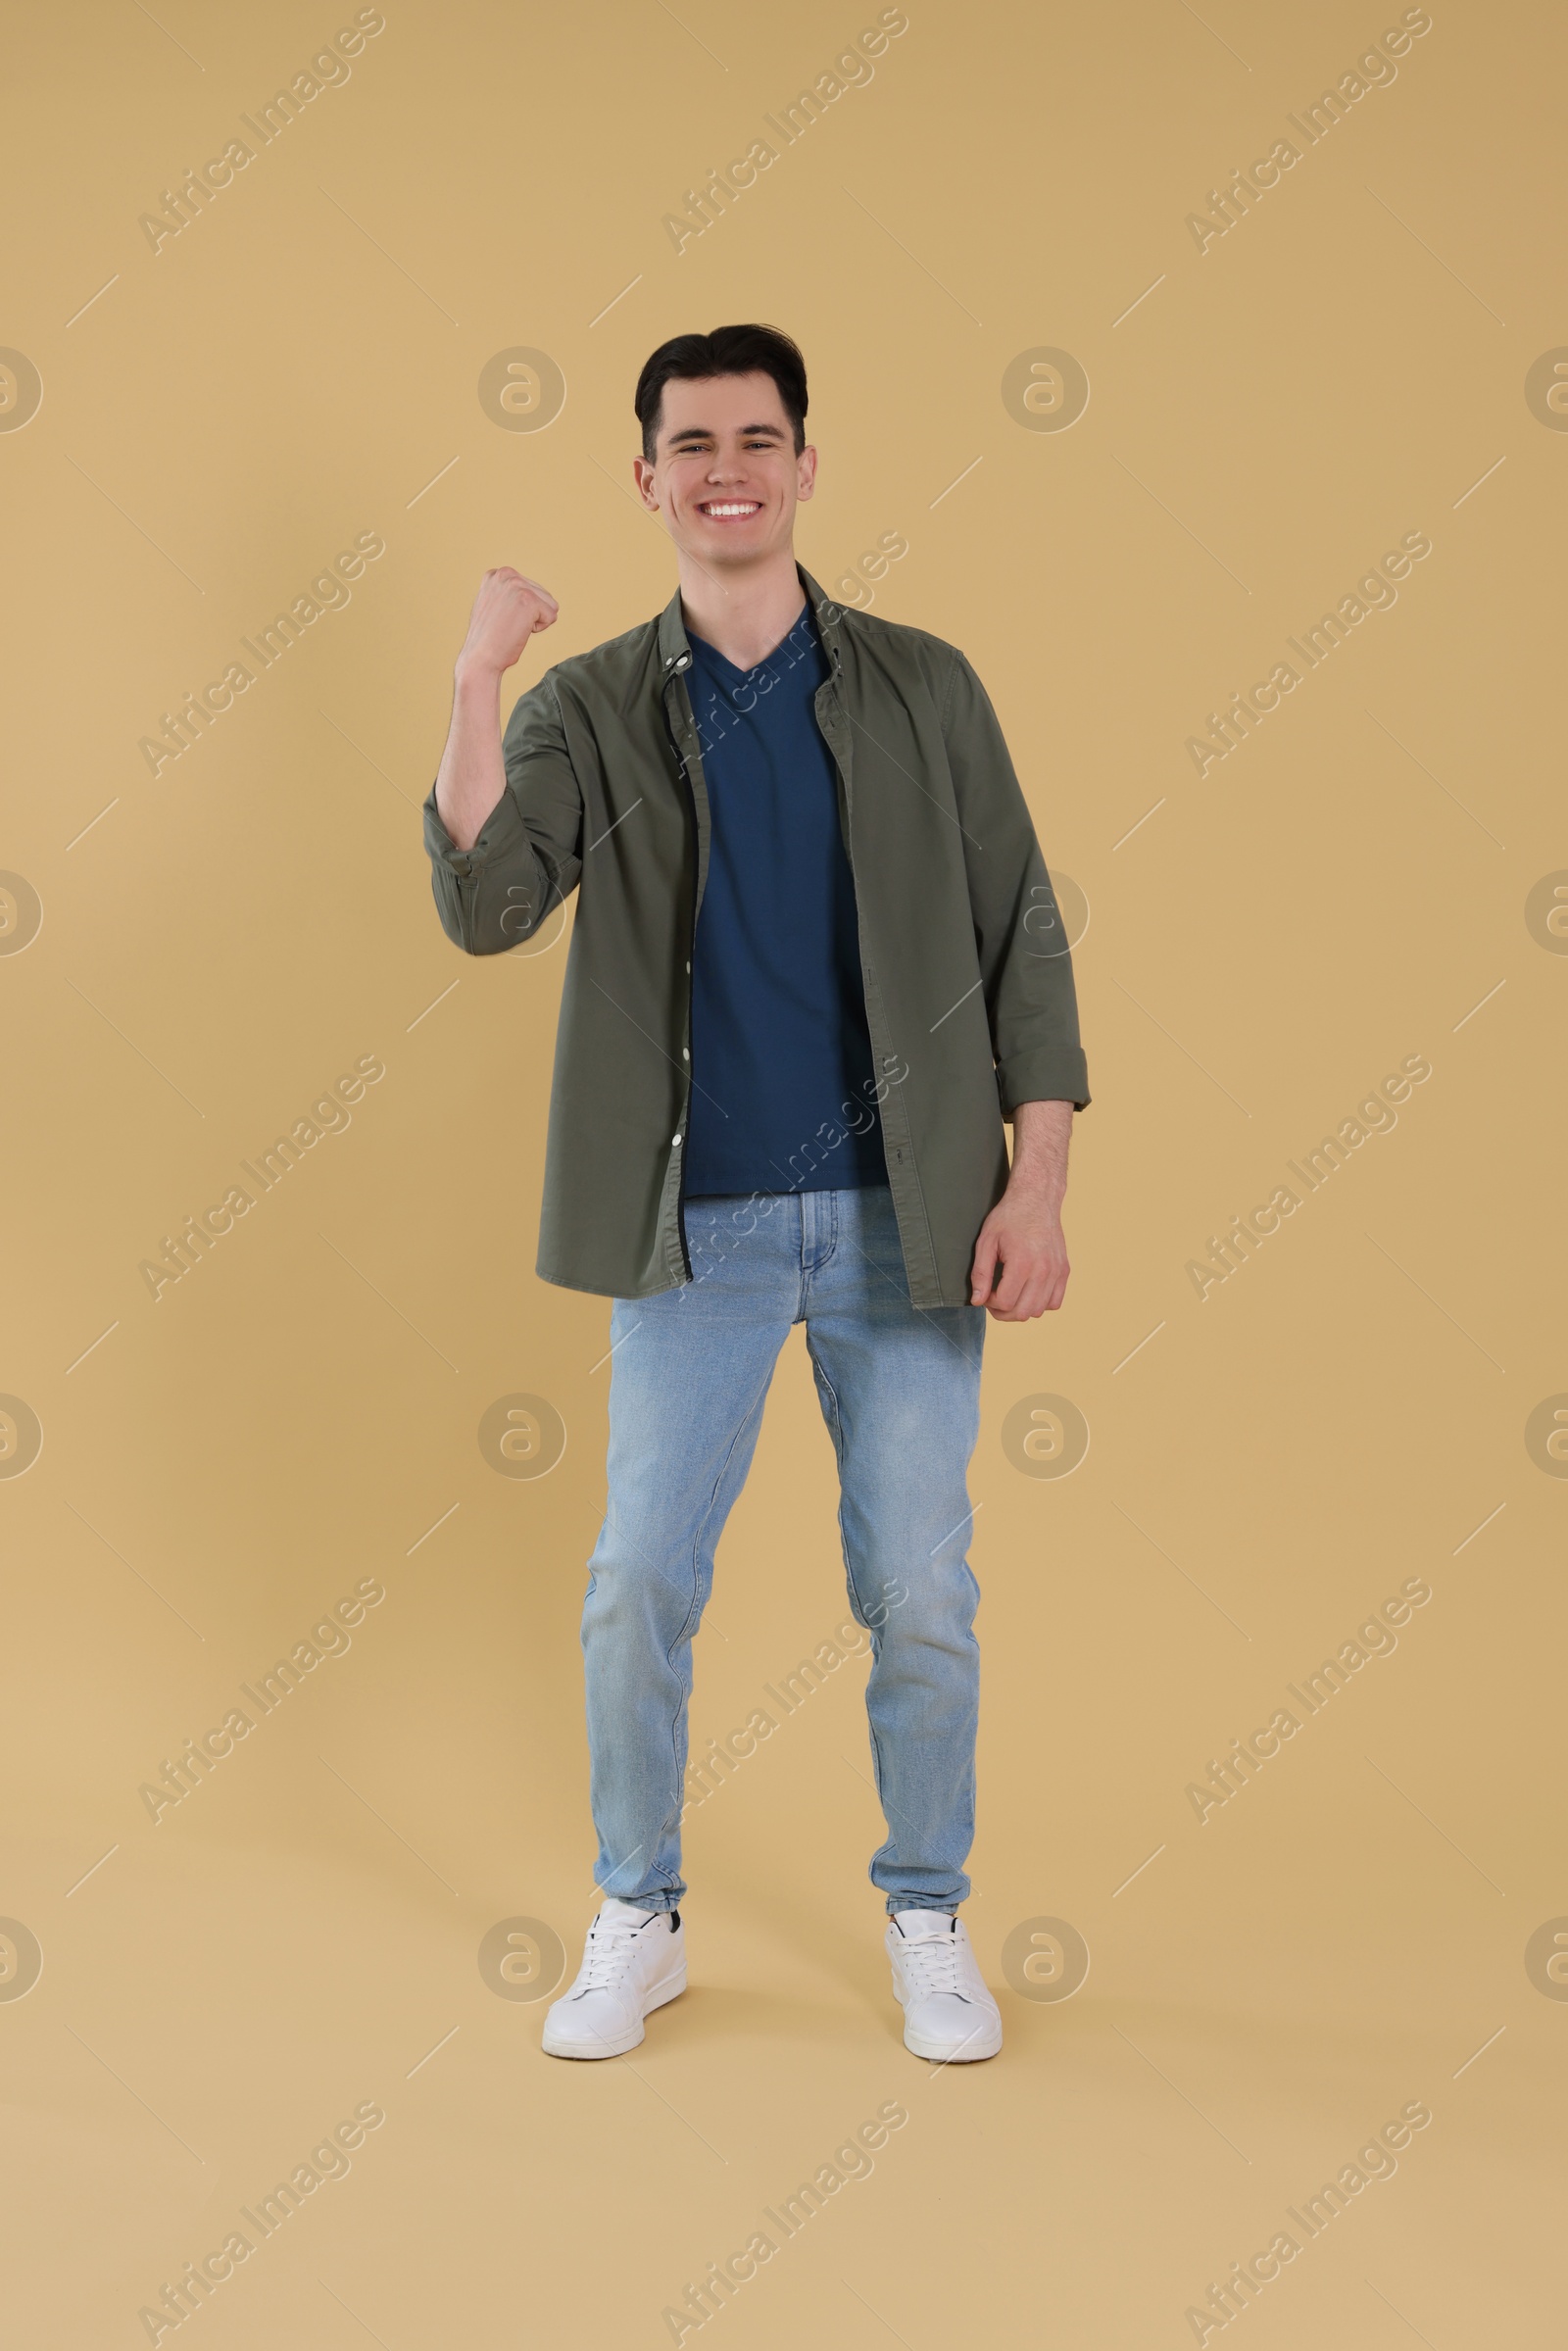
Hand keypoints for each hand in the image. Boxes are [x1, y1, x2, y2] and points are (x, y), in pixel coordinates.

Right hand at [456, 567, 557, 680]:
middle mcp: (506, 574)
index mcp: (496, 574)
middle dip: (530, 614)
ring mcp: (517, 585)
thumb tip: (518, 596)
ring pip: (550, 605)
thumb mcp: (491, 605)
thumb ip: (505, 594)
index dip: (520, 609)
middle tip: (506, 625)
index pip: (531, 589)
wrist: (479, 658)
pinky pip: (552, 616)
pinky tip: (517, 631)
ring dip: (535, 620)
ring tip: (511, 627)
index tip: (501, 619)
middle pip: (543, 595)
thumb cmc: (487, 639)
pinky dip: (538, 629)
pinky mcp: (529, 600)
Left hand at [969, 1186, 1069, 1319]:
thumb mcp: (986, 1241)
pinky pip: (1055, 1302)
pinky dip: (1040, 1303)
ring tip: (1010, 1295)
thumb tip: (977, 1301)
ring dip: (1021, 1309)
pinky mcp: (1064, 1270)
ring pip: (1039, 1310)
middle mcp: (1043, 1269)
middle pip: (1023, 1312)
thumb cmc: (1009, 1217)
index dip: (989, 1303)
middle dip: (1003, 1312)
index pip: (1005, 1302)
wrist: (1036, 1199)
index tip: (985, 1292)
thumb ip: (980, 1273)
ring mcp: (1057, 1271)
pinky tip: (1027, 1291)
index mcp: (1022, 1262)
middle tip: (994, 1299)